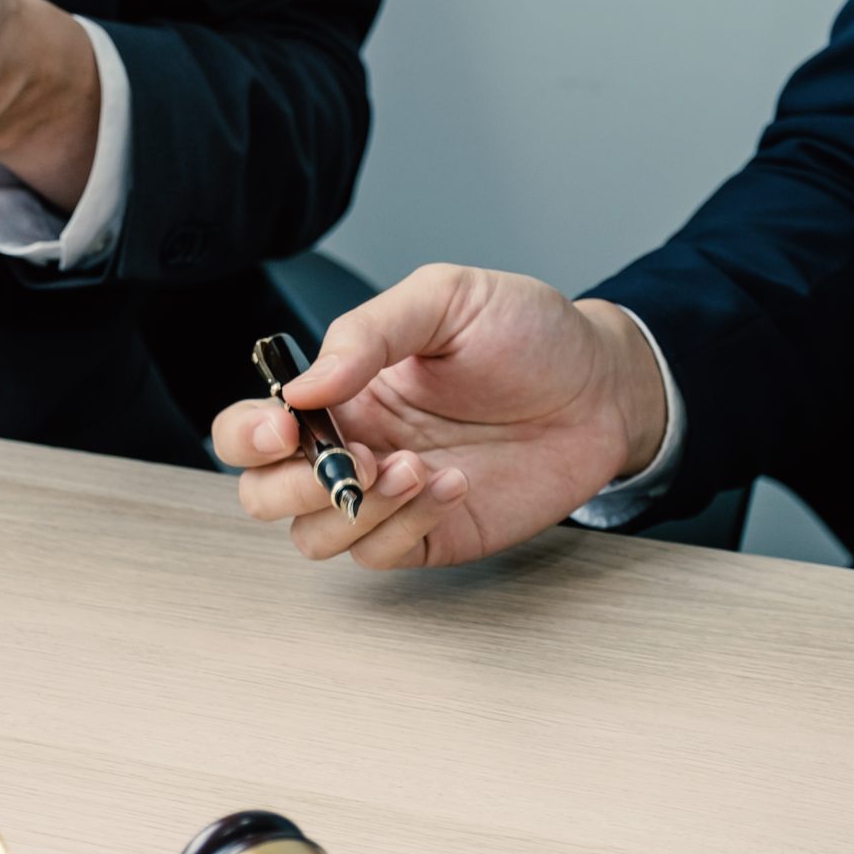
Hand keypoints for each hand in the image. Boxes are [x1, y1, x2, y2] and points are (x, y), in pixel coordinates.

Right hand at [211, 264, 669, 568]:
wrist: (604, 384)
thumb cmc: (527, 334)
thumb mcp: (445, 300)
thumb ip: (367, 333)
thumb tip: (306, 384)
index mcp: (339, 390)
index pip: (251, 427)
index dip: (249, 434)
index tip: (288, 424)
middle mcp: (352, 446)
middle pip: (264, 494)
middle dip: (292, 485)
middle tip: (355, 457)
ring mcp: (387, 496)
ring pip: (316, 537)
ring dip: (355, 508)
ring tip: (415, 466)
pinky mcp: (430, 534)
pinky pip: (382, 552)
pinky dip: (407, 522)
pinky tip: (451, 483)